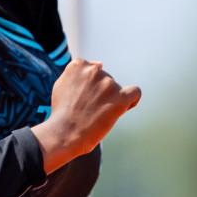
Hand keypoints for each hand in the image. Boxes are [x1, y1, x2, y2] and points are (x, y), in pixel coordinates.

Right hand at [32, 59, 140, 173]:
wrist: (64, 133)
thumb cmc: (62, 112)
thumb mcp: (61, 85)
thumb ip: (78, 72)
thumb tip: (100, 63)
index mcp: (79, 65)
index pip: (94, 70)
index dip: (90, 86)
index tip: (83, 98)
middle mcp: (94, 71)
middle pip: (106, 80)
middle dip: (101, 93)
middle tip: (89, 109)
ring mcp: (108, 84)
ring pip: (117, 89)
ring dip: (111, 100)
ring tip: (98, 114)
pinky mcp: (120, 98)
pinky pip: (135, 92)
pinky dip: (131, 99)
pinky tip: (122, 107)